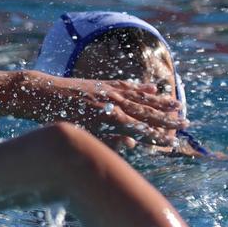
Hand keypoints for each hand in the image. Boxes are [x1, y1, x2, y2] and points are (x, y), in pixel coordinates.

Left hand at [24, 73, 184, 147]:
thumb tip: (133, 142)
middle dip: (167, 120)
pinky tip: (153, 87)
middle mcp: (113, 102)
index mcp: (109, 118)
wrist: (41, 93)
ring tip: (179, 105)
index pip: (141, 130)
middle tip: (187, 123)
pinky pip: (127, 86)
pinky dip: (141, 87)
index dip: (157, 137)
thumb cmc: (58, 119)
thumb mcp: (82, 134)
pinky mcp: (102, 84)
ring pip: (141, 97)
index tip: (173, 143)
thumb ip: (108, 140)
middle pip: (147, 112)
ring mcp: (108, 91)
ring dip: (161, 102)